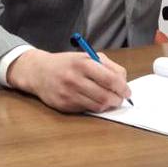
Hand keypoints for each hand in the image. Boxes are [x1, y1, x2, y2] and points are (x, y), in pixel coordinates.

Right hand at [6, 49, 130, 112]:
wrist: (39, 72)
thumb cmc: (68, 63)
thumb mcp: (87, 56)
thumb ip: (108, 66)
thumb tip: (124, 81)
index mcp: (83, 63)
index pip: (110, 79)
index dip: (123, 88)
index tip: (127, 91)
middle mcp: (74, 79)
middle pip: (105, 96)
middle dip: (117, 99)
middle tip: (120, 98)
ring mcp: (68, 94)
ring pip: (97, 106)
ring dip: (108, 105)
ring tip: (109, 100)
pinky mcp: (63, 106)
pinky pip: (86, 110)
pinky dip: (94, 107)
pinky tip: (94, 100)